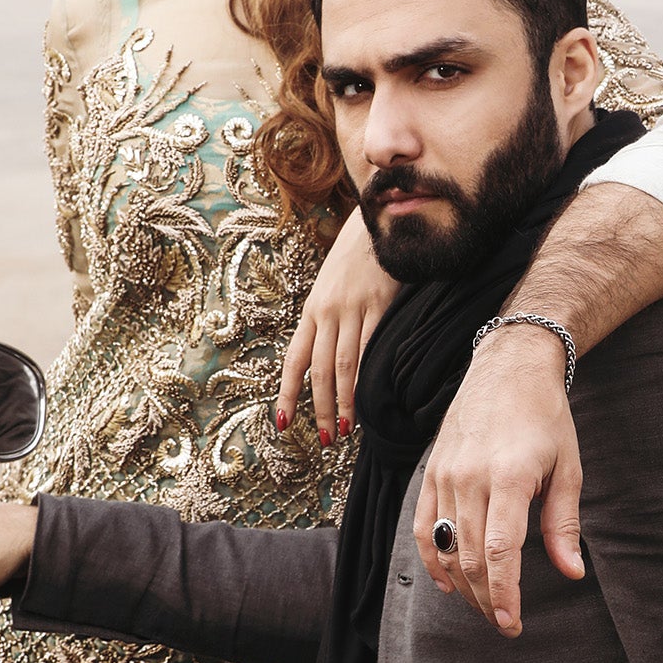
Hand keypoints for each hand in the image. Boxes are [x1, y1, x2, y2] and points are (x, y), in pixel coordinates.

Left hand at [275, 214, 396, 449]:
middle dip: (319, 408)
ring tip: (344, 429)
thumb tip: (327, 362)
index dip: (287, 394)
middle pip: (319, 371)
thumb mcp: (331, 290)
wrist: (375, 223)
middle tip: (323, 438)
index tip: (284, 423)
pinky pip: (370, 348)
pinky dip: (366, 376)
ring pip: (343, 366)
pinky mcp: (379, 305)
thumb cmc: (355, 260)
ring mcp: (353, 310)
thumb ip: (328, 322)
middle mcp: (327, 312)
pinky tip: (368, 396)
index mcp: (312, 311)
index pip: (294, 360)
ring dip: (343, 402)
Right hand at [414, 327, 584, 636]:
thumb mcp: (568, 469)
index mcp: (508, 477)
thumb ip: (564, 524)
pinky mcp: (431, 472)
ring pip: (444, 547)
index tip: (512, 623)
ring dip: (463, 585)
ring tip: (486, 606)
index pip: (498, 551)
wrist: (509, 366)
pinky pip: (422, 526)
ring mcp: (444, 474)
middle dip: (487, 598)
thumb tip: (572, 573)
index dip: (503, 593)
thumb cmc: (546, 418)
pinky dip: (431, 560)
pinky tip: (447, 584)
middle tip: (505, 623)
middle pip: (468, 557)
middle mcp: (469, 477)